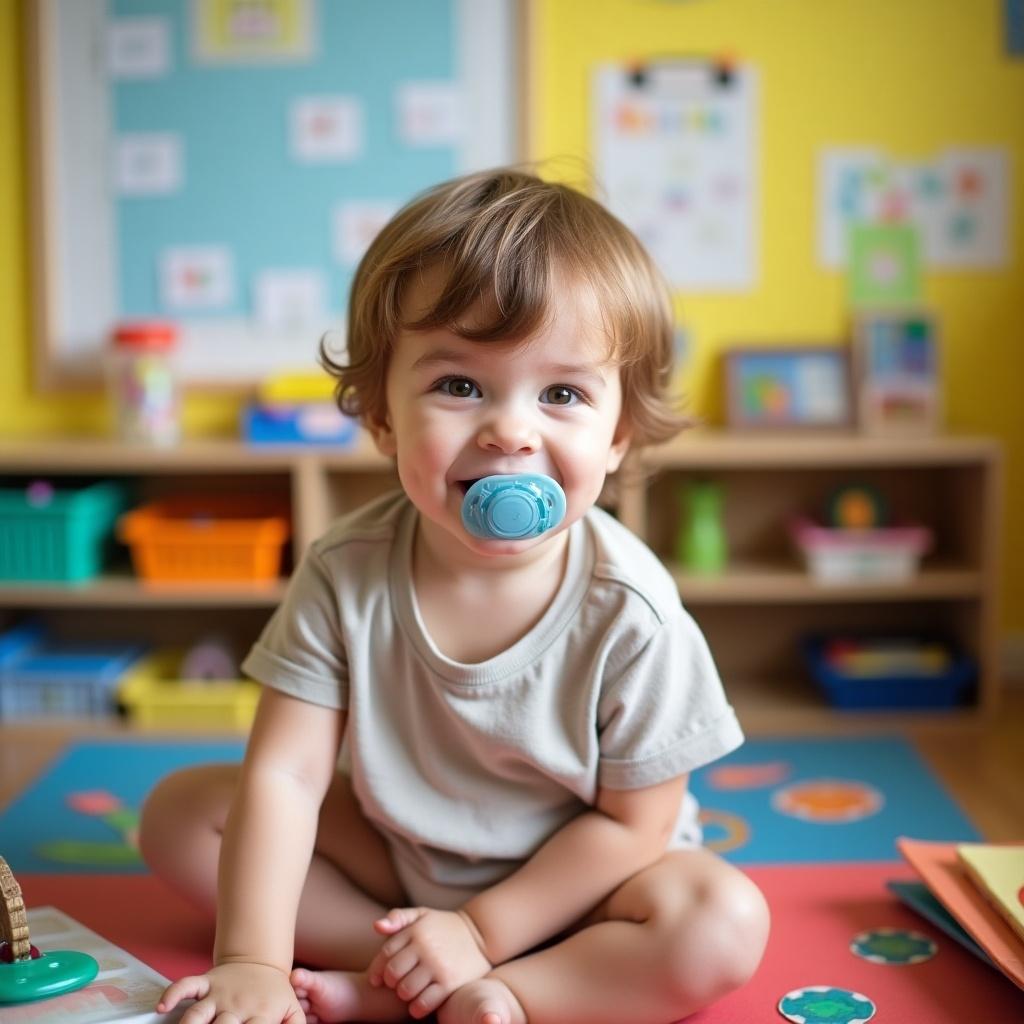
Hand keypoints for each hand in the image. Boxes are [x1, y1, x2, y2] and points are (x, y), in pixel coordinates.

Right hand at [157, 961, 304, 1023]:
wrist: (262, 960)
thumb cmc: (276, 994)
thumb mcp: (292, 1012)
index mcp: (260, 1015)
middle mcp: (237, 1006)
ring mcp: (219, 993)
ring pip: (198, 1013)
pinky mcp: (206, 982)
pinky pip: (187, 985)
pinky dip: (173, 993)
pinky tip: (162, 1008)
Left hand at [367, 907, 491, 1017]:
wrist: (479, 935)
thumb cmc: (443, 926)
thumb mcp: (422, 914)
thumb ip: (398, 917)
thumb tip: (377, 927)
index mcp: (416, 930)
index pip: (385, 953)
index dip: (378, 969)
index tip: (378, 979)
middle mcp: (425, 947)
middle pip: (393, 973)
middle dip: (391, 982)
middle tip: (397, 984)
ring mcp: (438, 966)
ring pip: (406, 990)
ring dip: (403, 995)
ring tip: (408, 992)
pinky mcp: (449, 983)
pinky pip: (423, 1003)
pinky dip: (416, 1008)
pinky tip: (418, 1004)